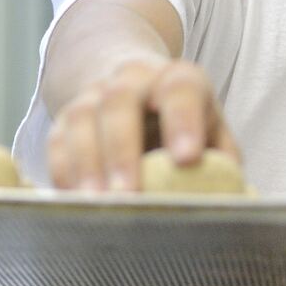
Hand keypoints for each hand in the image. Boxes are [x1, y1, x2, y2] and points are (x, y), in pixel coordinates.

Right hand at [48, 58, 239, 193]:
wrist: (133, 86)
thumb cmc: (184, 123)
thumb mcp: (212, 131)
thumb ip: (222, 160)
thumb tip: (228, 199)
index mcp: (178, 80)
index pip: (180, 90)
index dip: (183, 122)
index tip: (187, 160)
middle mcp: (132, 79)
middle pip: (119, 102)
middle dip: (123, 150)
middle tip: (128, 195)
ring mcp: (94, 95)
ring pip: (81, 119)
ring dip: (87, 164)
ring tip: (98, 205)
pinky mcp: (66, 119)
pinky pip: (57, 141)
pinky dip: (63, 171)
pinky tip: (73, 201)